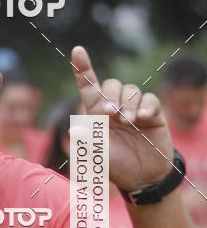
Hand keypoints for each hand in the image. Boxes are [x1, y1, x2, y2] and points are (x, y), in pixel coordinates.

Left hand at [72, 46, 172, 190]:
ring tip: (128, 122)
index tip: (77, 50)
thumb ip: (86, 143)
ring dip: (128, 103)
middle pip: (111, 85)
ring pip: (131, 90)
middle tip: (110, 113)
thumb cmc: (115, 165)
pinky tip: (143, 118)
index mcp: (96, 113)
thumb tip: (74, 130)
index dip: (83, 68)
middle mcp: (114, 107)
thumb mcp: (97, 156)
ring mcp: (134, 109)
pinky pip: (150, 99)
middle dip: (110, 95)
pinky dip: (146, 106)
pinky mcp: (153, 113)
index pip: (89, 86)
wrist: (141, 177)